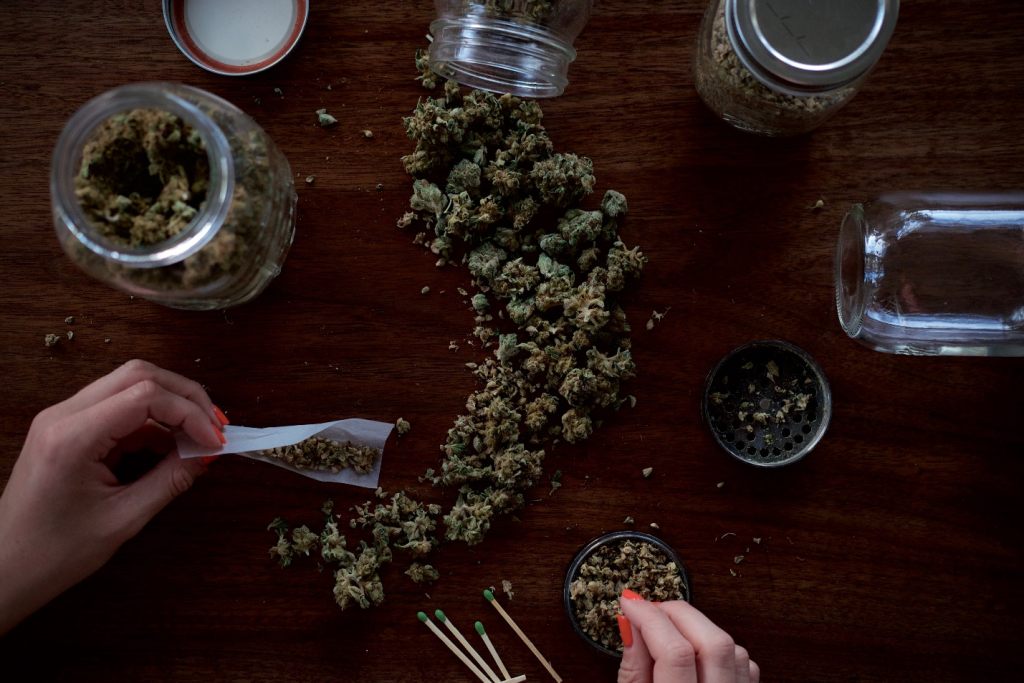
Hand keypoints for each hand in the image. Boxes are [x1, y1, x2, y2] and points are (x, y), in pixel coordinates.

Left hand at [0, 360, 227, 634]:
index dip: (190, 413)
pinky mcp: (68, 429)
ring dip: (170, 405)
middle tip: (215, 426)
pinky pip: (119, 408)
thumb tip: (205, 454)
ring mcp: (62, 419)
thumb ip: (169, 480)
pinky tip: (172, 446)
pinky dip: (152, 421)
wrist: (4, 570)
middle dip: (185, 396)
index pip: (145, 395)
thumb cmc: (52, 553)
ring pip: (130, 385)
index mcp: (71, 437)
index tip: (214, 441)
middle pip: (139, 375)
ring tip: (198, 437)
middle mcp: (62, 416)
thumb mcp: (123, 519)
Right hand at [618, 590, 759, 682]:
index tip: (629, 603)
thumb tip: (631, 624)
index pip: (675, 652)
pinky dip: (719, 649)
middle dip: (677, 614)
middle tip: (650, 611)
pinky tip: (697, 655)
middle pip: (712, 641)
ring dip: (698, 629)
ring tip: (669, 633)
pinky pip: (744, 663)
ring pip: (732, 647)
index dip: (649, 618)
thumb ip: (633, 670)